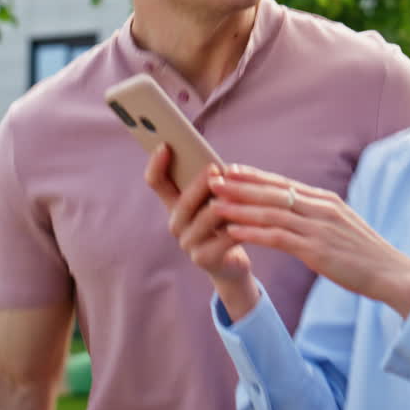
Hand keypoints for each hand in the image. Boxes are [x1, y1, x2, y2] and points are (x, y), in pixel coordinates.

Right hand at [144, 145, 260, 318]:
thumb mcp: (216, 200)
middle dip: (200, 183)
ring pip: (205, 219)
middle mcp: (176, 224)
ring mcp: (188, 243)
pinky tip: (253, 217)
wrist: (231, 263)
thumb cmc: (225, 224)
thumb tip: (221, 167)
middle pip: (183, 201)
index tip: (165, 145)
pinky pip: (223, 239)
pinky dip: (239, 226)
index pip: (157, 182)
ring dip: (224, 204)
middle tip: (215, 168)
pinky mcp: (204, 259)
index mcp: (175, 205)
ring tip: (239, 191)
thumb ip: (213, 183)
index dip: (156, 165)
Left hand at [211, 165, 409, 318]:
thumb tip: (294, 209)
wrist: (391, 273)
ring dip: (240, 207)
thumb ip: (317, 215)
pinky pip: (278, 238)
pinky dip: (254, 232)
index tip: (230, 169)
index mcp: (325, 200)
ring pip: (271, 212)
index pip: (283, 183)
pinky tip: (234, 231)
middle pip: (273, 192)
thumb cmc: (364, 254)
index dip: (254, 176)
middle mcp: (320, 208)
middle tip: (212, 178)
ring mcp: (319, 228)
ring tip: (215, 203)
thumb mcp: (340, 225)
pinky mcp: (317, 250)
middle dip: (240, 185)